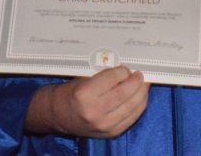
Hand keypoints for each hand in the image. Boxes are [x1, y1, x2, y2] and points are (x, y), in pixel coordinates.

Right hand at [24, 67, 149, 138]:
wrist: (57, 116)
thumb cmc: (69, 93)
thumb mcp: (82, 79)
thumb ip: (103, 77)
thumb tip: (126, 71)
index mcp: (85, 94)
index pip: (112, 79)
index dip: (123, 71)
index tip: (126, 68)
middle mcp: (94, 111)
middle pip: (124, 94)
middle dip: (136, 82)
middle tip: (140, 74)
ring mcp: (104, 125)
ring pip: (131, 107)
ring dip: (141, 94)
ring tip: (143, 85)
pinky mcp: (110, 133)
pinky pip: (131, 118)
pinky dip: (138, 107)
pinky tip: (139, 98)